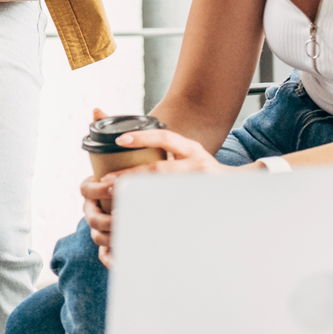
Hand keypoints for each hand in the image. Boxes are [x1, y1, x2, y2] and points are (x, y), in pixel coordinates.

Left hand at [79, 104, 225, 266]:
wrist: (236, 192)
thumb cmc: (199, 171)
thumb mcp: (183, 154)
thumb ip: (153, 143)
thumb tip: (96, 111)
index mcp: (191, 149)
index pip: (166, 138)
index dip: (143, 137)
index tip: (120, 140)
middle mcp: (198, 165)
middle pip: (161, 170)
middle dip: (130, 176)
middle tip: (105, 182)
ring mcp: (202, 186)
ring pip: (166, 193)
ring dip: (139, 199)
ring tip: (114, 205)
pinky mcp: (203, 207)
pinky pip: (176, 213)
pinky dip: (155, 218)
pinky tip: (137, 222)